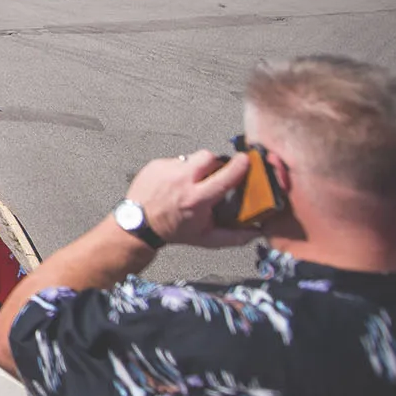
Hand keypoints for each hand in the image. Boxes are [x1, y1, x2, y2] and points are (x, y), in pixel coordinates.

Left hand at [124, 148, 262, 249]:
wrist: (138, 225)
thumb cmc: (174, 231)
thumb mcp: (206, 238)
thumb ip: (234, 236)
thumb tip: (257, 231)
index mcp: (197, 199)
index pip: (226, 175)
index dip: (240, 166)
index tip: (246, 160)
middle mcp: (182, 180)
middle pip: (209, 157)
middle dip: (216, 163)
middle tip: (215, 175)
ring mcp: (167, 169)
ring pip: (192, 157)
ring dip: (198, 167)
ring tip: (193, 182)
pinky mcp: (156, 164)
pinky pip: (177, 160)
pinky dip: (181, 170)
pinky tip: (176, 184)